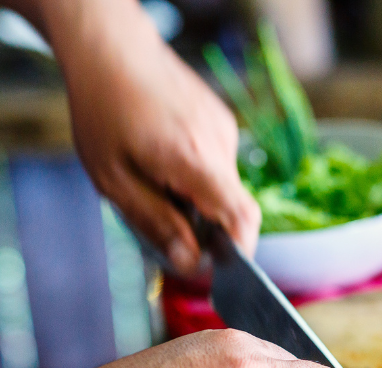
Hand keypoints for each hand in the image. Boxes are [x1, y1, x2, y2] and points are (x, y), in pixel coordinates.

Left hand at [51, 0, 259, 274]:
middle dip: (206, 225)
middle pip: (230, 206)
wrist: (112, 47)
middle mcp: (219, 145)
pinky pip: (217, 163)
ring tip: (157, 179)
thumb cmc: (104, 109)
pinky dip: (197, 173)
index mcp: (193, 161)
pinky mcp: (222, 121)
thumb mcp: (114, 180)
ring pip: (222, 186)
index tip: (225, 269)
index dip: (242, 251)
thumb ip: (156, 223)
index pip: (242, 217)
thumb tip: (190, 264)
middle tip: (167, 222)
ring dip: (197, 197)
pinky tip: (166, 157)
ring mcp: (224, 130)